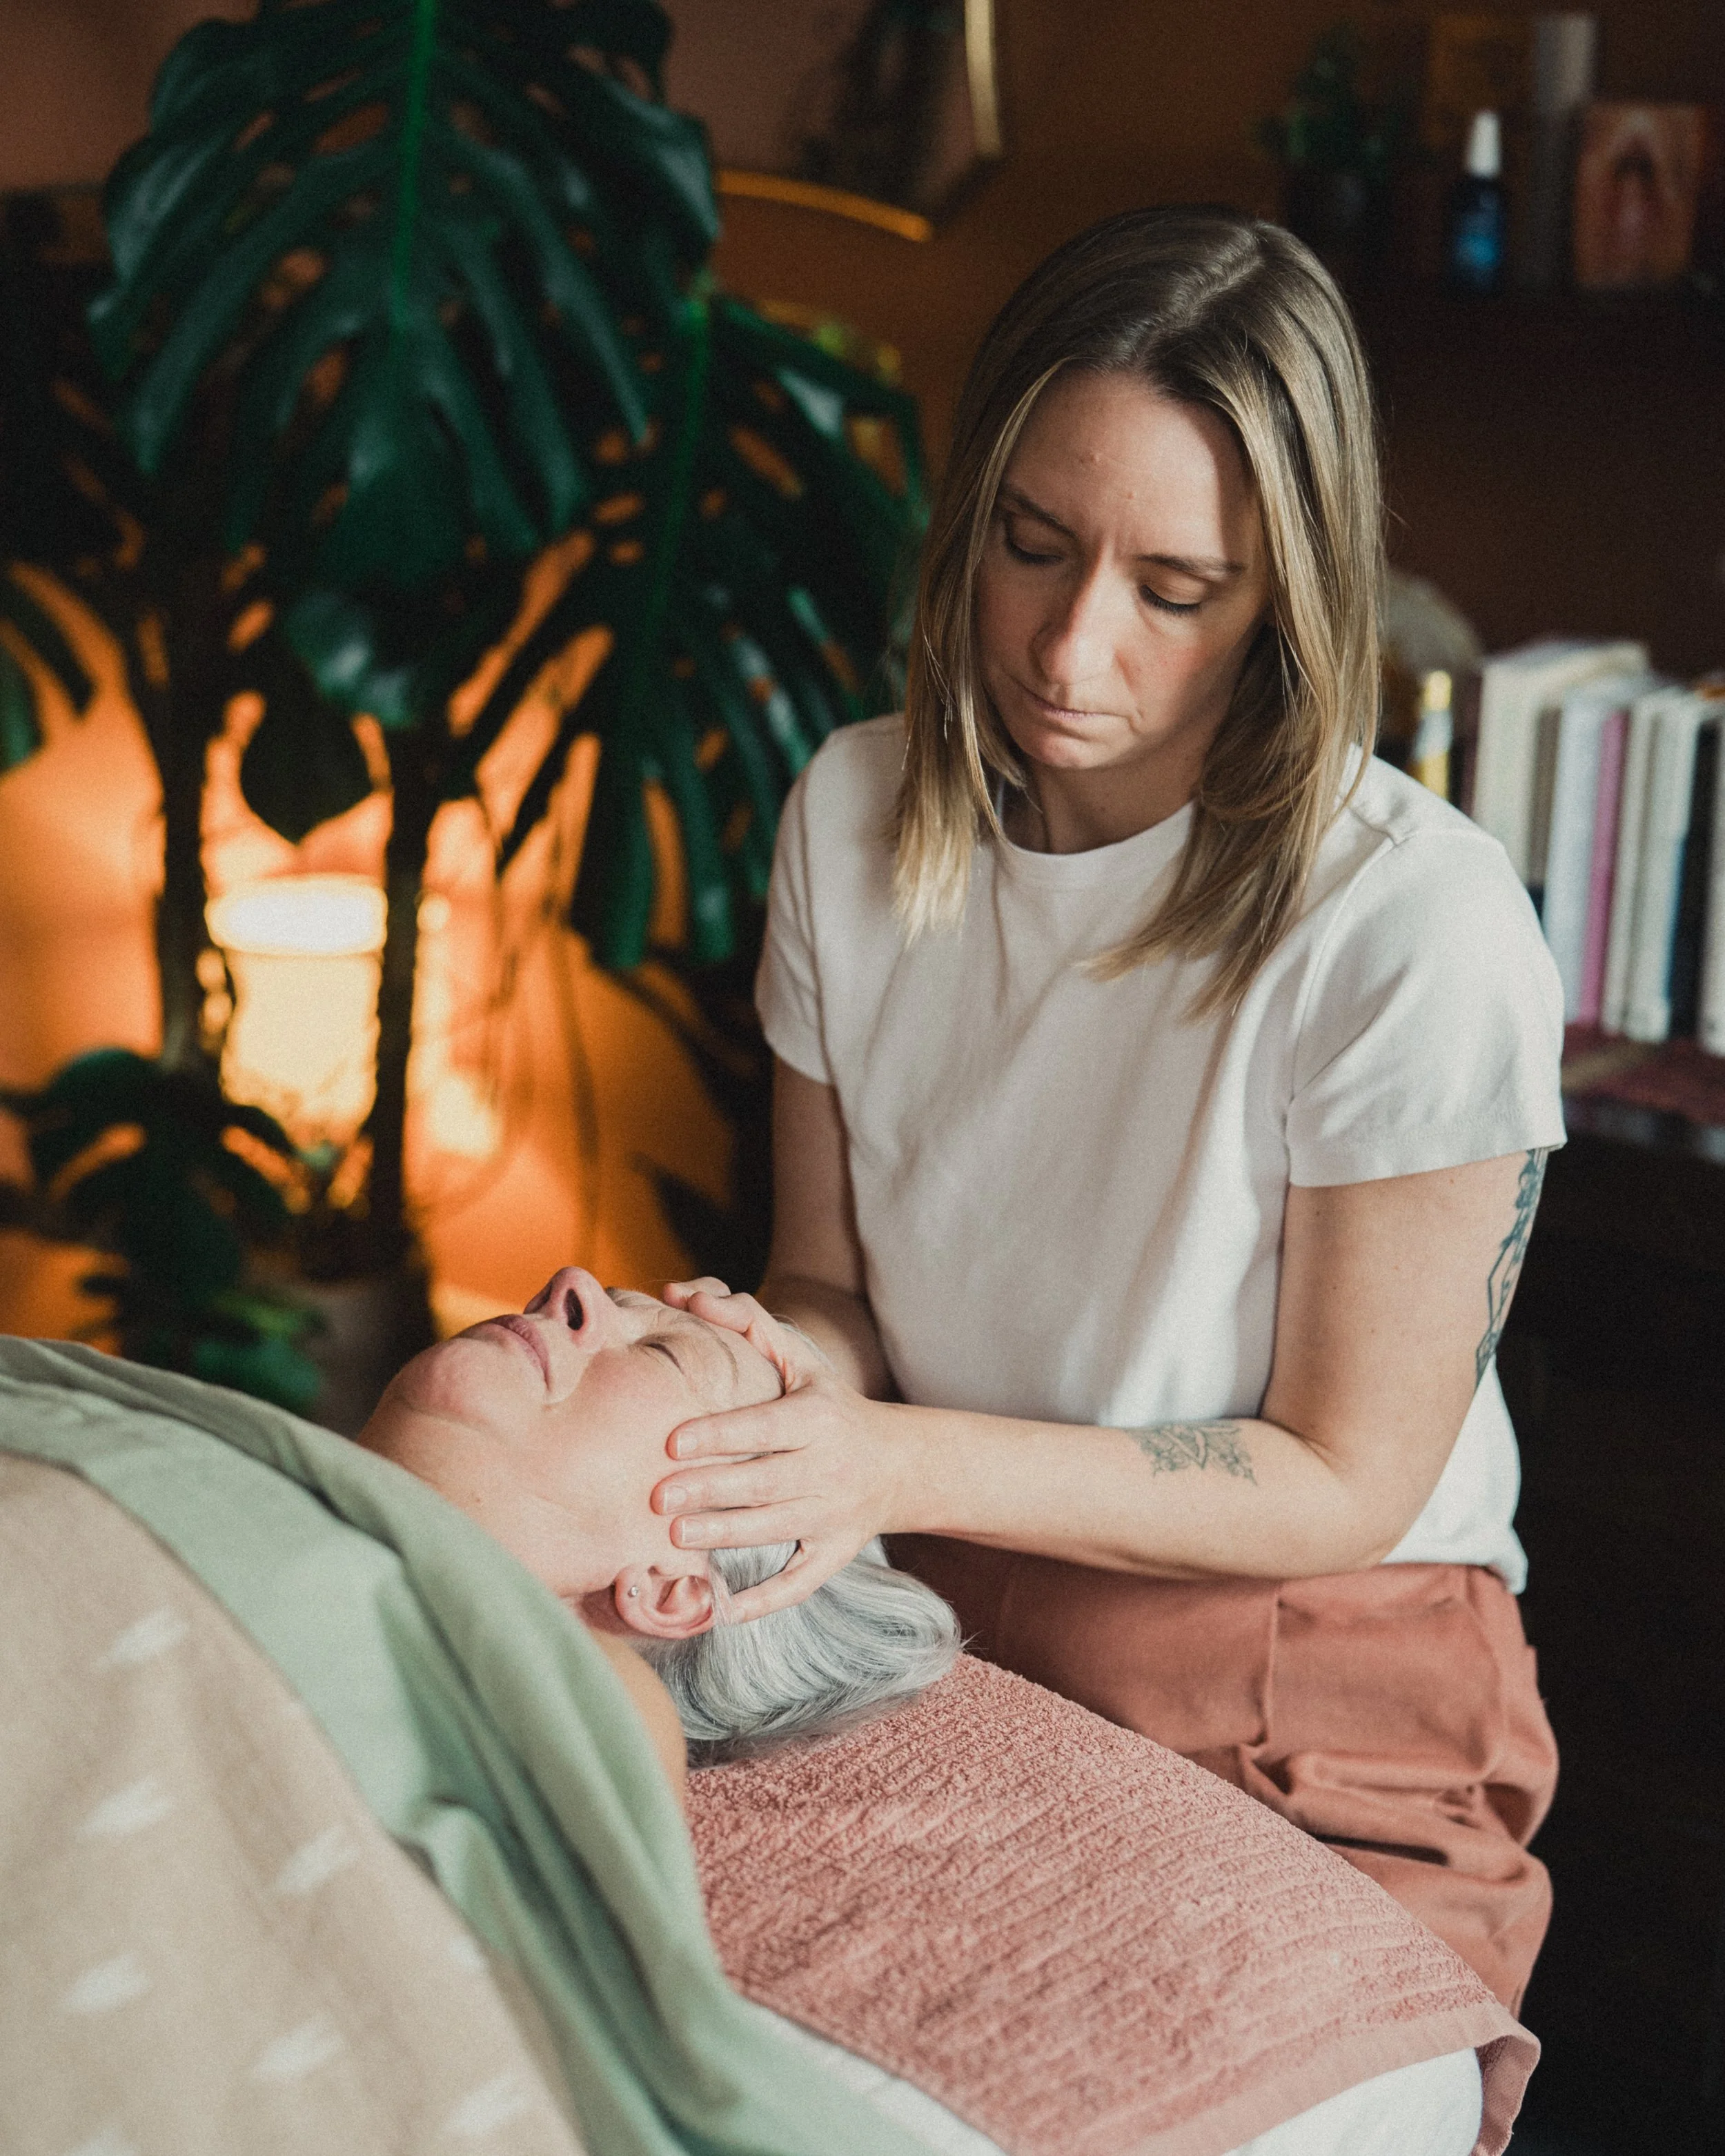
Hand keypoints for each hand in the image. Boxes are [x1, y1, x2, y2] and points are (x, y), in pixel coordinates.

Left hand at [654, 1280, 900, 1621]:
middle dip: (710, 1490)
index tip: (673, 1441)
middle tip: (658, 1496)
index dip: (720, 1435)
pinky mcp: (832, 1555)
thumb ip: (748, 1324)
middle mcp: (827, 1468)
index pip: (764, 1427)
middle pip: (763, 1482)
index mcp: (817, 1418)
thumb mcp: (802, 1361)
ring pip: (774, 1529)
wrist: (899, 1464)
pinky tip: (723, 1610)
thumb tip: (685, 1294)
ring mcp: (831, 1516)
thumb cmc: (830, 1404)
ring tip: (676, 1536)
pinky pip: (799, 1583)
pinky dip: (764, 1601)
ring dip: (725, 1536)